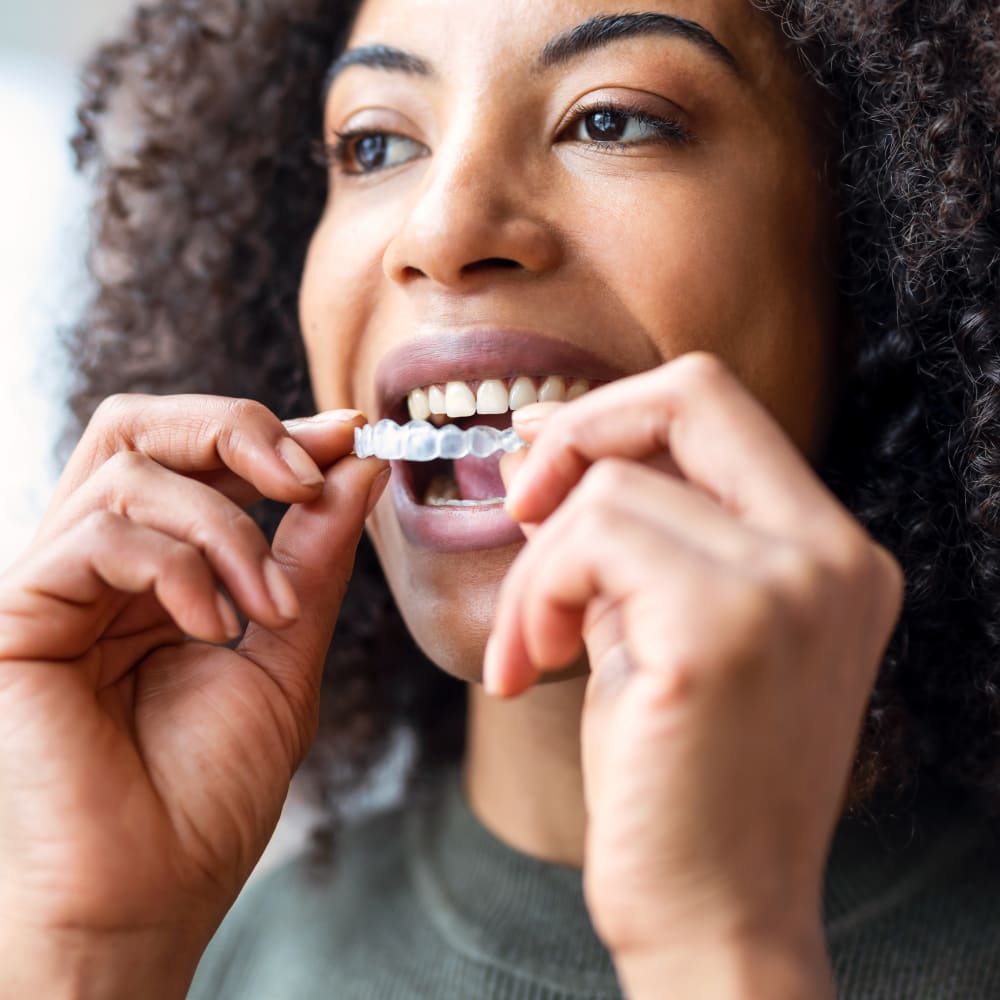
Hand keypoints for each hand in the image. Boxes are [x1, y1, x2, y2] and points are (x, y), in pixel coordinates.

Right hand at [0, 395, 387, 991]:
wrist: (154, 888)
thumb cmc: (212, 786)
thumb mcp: (287, 648)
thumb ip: (314, 554)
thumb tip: (356, 464)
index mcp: (158, 566)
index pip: (196, 453)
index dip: (272, 430)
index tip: (350, 435)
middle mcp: (101, 563)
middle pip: (142, 425)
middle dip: (237, 432)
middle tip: (306, 477)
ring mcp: (55, 585)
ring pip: (130, 470)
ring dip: (225, 525)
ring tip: (267, 605)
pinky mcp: (18, 617)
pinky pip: (96, 537)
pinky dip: (175, 568)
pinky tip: (212, 627)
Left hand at [487, 352, 903, 991]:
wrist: (715, 916)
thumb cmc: (678, 777)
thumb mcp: (662, 628)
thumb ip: (626, 533)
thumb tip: (540, 444)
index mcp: (829, 551)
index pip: (719, 406)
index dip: (617, 414)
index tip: (542, 465)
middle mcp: (831, 555)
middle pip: (690, 392)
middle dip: (578, 429)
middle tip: (519, 503)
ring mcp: (790, 587)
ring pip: (609, 488)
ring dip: (536, 566)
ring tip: (530, 645)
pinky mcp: (723, 629)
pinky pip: (588, 542)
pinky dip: (536, 596)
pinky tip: (529, 664)